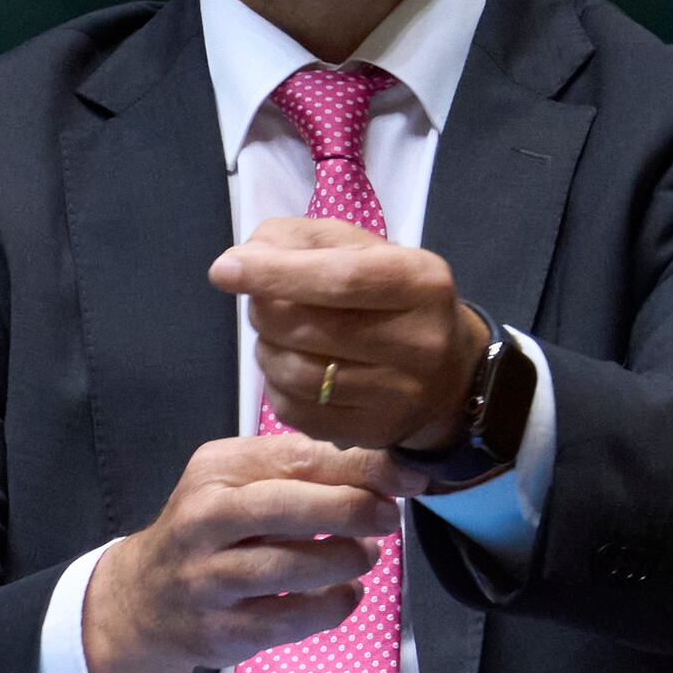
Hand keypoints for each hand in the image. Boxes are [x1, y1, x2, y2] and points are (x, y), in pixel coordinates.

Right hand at [77, 431, 404, 672]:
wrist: (144, 598)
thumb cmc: (213, 528)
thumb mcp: (243, 480)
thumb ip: (307, 467)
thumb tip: (389, 469)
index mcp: (217, 472)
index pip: (297, 458)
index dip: (362, 467)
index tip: (408, 477)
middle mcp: (203, 523)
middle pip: (286, 509)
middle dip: (351, 510)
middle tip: (388, 517)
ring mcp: (208, 580)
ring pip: (291, 568)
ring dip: (346, 560)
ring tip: (365, 554)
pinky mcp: (221, 630)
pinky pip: (291, 620)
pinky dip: (333, 606)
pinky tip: (345, 593)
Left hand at [208, 216, 487, 458]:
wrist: (449, 371)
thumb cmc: (389, 296)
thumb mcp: (359, 249)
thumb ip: (297, 241)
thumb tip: (239, 263)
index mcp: (422, 282)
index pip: (340, 279)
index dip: (276, 274)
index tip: (224, 270)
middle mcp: (422, 341)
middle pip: (308, 328)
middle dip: (265, 311)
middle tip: (262, 303)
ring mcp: (402, 393)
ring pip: (297, 374)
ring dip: (267, 350)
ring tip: (276, 337)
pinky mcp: (376, 431)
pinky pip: (296, 412)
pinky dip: (276, 387)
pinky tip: (290, 370)